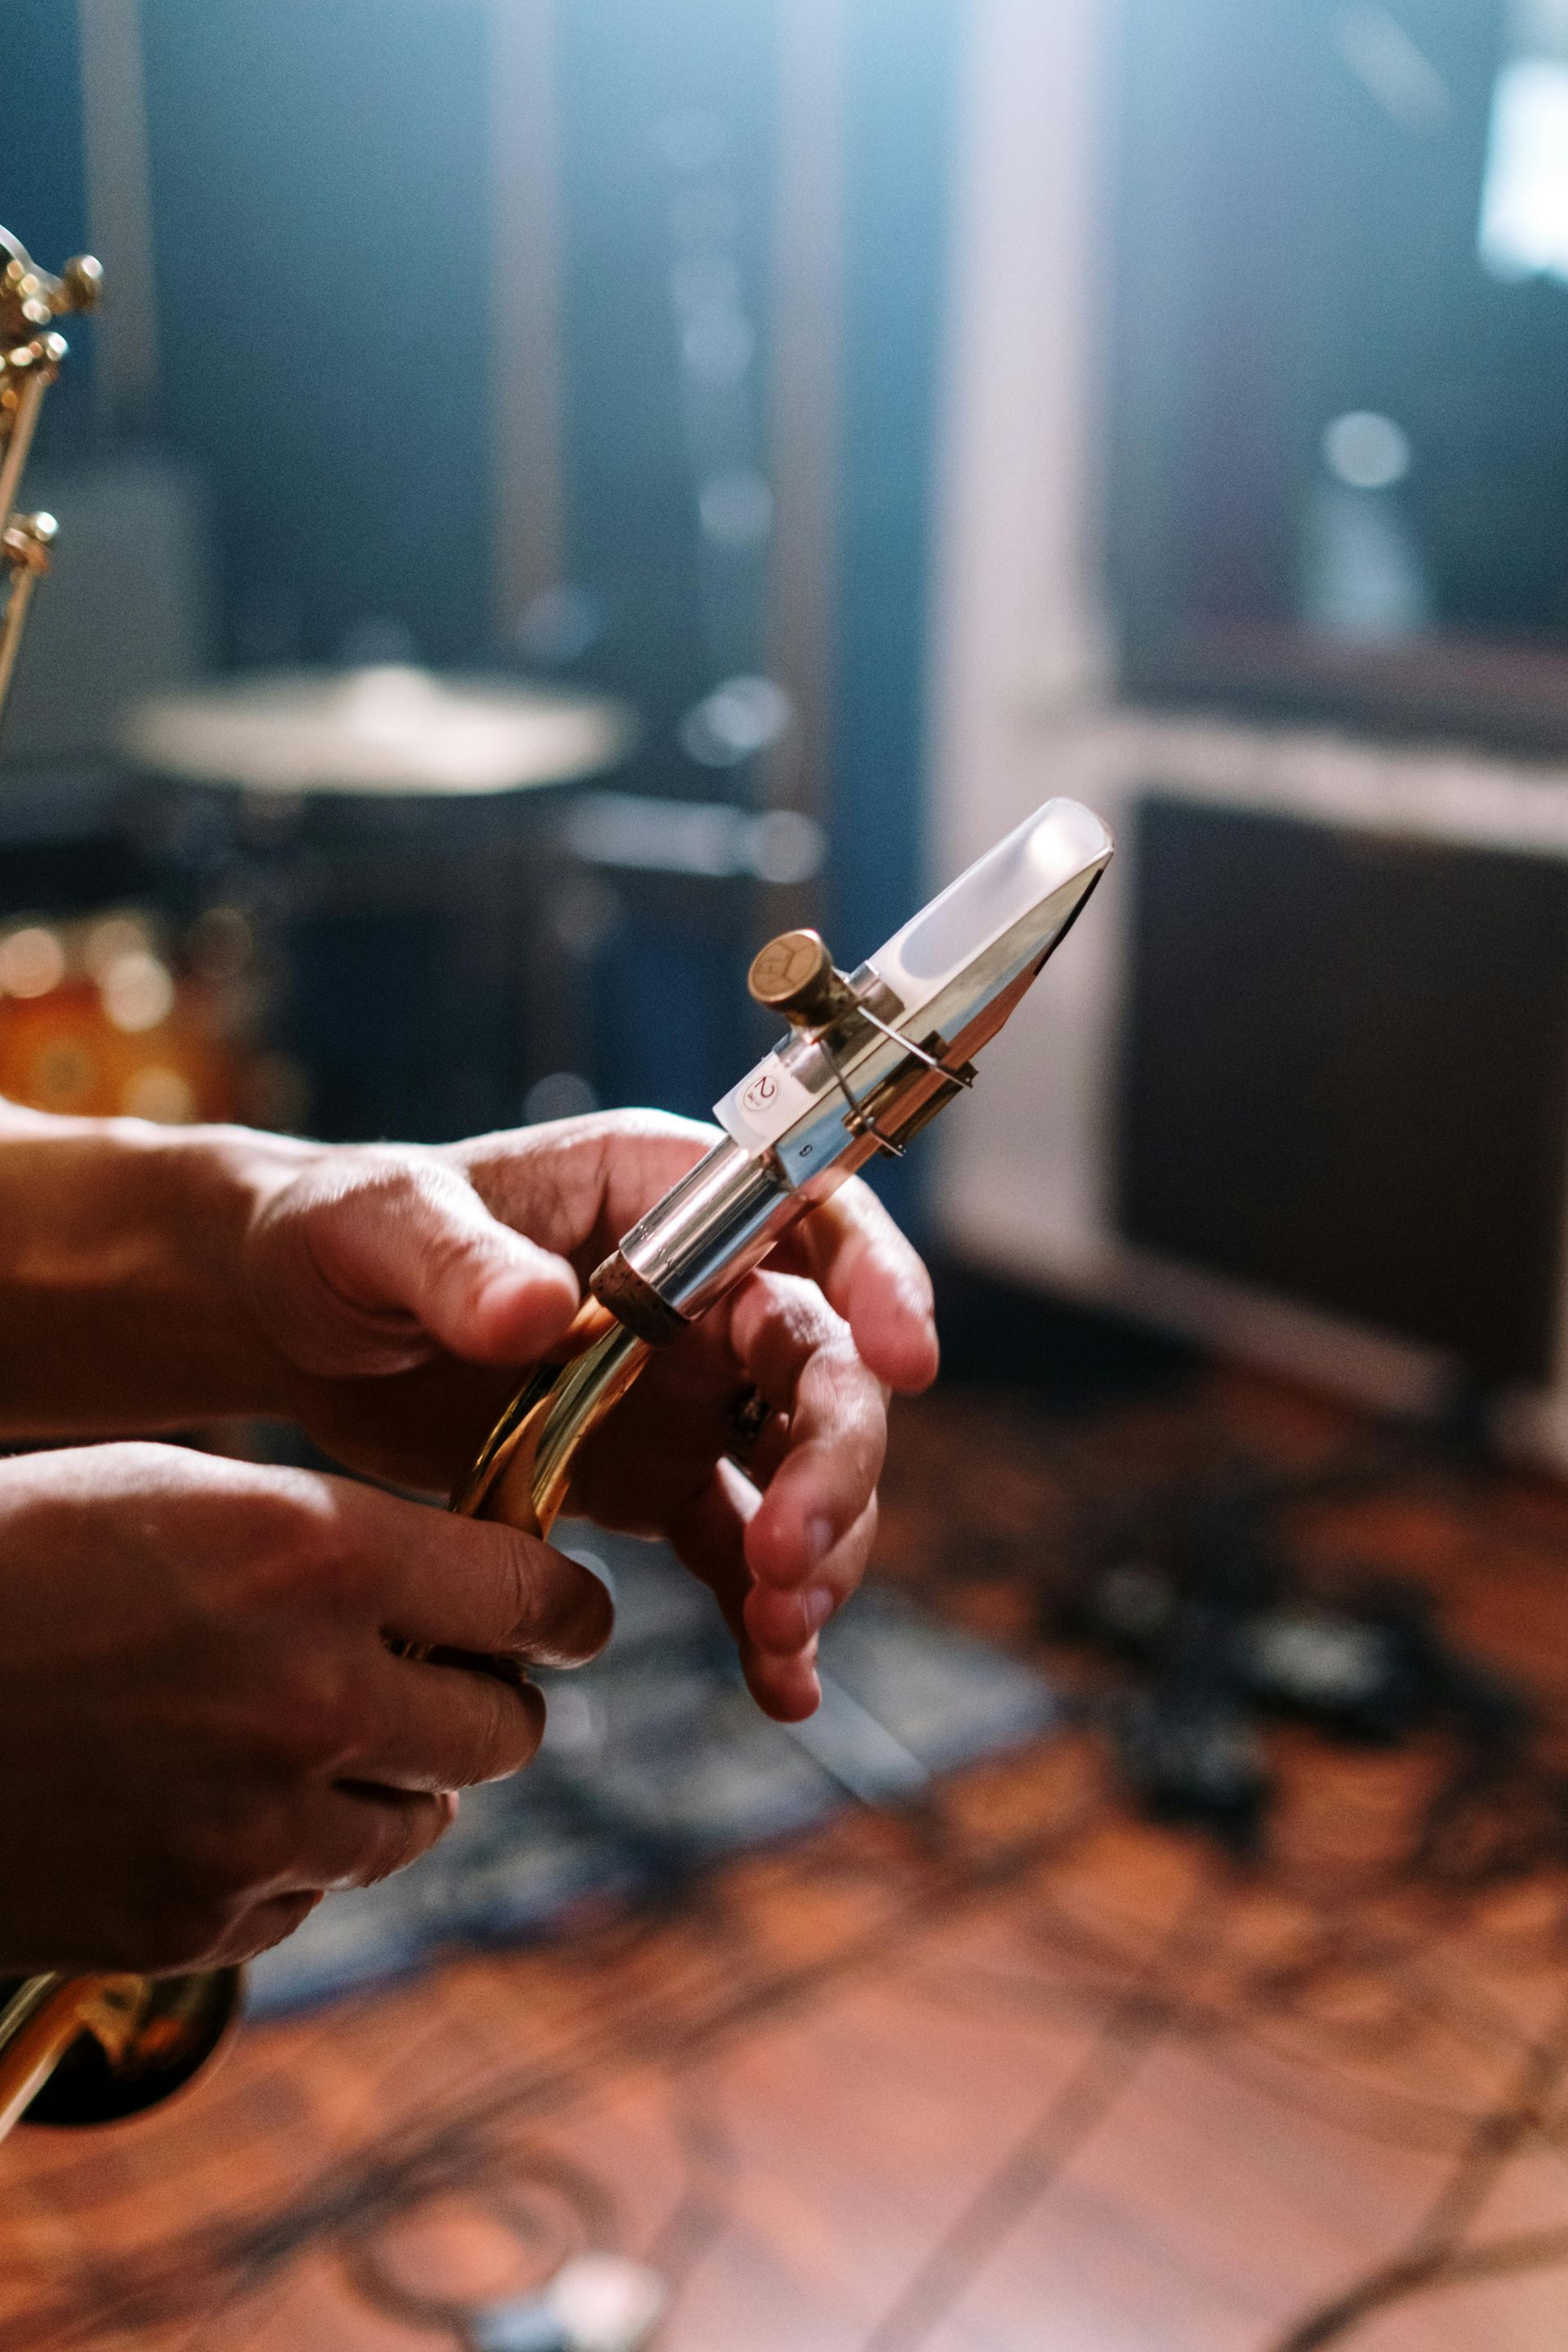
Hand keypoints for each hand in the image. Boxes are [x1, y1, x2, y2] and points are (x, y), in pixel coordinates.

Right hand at [0, 1442, 609, 1972]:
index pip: (536, 1601)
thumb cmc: (23, 1558)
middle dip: (487, 1699)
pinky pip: (313, 1889)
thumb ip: (348, 1539)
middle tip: (444, 1677)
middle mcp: (313, 1696)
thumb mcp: (191, 1491)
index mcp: (318, 1555)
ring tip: (307, 1733)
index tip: (561, 1616)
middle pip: (505, 1729)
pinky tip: (214, 1794)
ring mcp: (260, 1824)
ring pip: (421, 1821)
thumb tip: (478, 1588)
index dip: (563, 1610)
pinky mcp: (200, 1919)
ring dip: (394, 1780)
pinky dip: (294, 1850)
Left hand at [244, 1112, 938, 1719]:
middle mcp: (703, 1289)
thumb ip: (456, 1261)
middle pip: (825, 1367)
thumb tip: (543, 1311)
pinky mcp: (655, 1477)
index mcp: (661, 1192)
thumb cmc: (338, 1233)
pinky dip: (767, 1618)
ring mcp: (689, 1389)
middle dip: (834, 1464)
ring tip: (776, 1632)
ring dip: (818, 1552)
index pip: (811, 1215)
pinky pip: (737, 1548)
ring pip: (802, 1471)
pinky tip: (781, 1687)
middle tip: (788, 1558)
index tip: (904, 1364)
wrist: (293, 1322)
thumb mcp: (380, 1225)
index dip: (877, 1282)